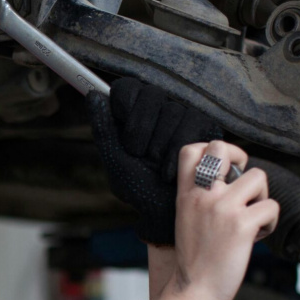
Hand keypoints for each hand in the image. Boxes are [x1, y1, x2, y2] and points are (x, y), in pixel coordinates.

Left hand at [88, 78, 223, 245]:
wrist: (166, 211)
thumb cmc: (139, 188)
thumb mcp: (115, 160)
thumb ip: (103, 128)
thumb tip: (94, 95)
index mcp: (133, 116)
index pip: (127, 88)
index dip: (125, 107)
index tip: (123, 132)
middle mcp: (158, 110)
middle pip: (151, 94)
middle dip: (141, 130)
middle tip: (140, 154)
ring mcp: (183, 115)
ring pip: (172, 110)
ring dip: (159, 145)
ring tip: (157, 165)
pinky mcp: (205, 126)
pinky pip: (192, 123)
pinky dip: (177, 150)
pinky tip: (171, 169)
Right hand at [171, 141, 279, 299]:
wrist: (193, 291)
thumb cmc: (194, 259)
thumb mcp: (187, 219)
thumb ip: (202, 197)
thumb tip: (231, 180)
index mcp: (186, 194)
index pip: (192, 150)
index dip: (214, 149)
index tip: (225, 167)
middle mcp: (203, 195)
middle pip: (222, 148)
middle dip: (241, 160)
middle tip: (244, 186)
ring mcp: (223, 208)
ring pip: (259, 177)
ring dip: (262, 197)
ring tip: (252, 218)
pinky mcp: (242, 225)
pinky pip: (271, 207)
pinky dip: (270, 223)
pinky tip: (256, 238)